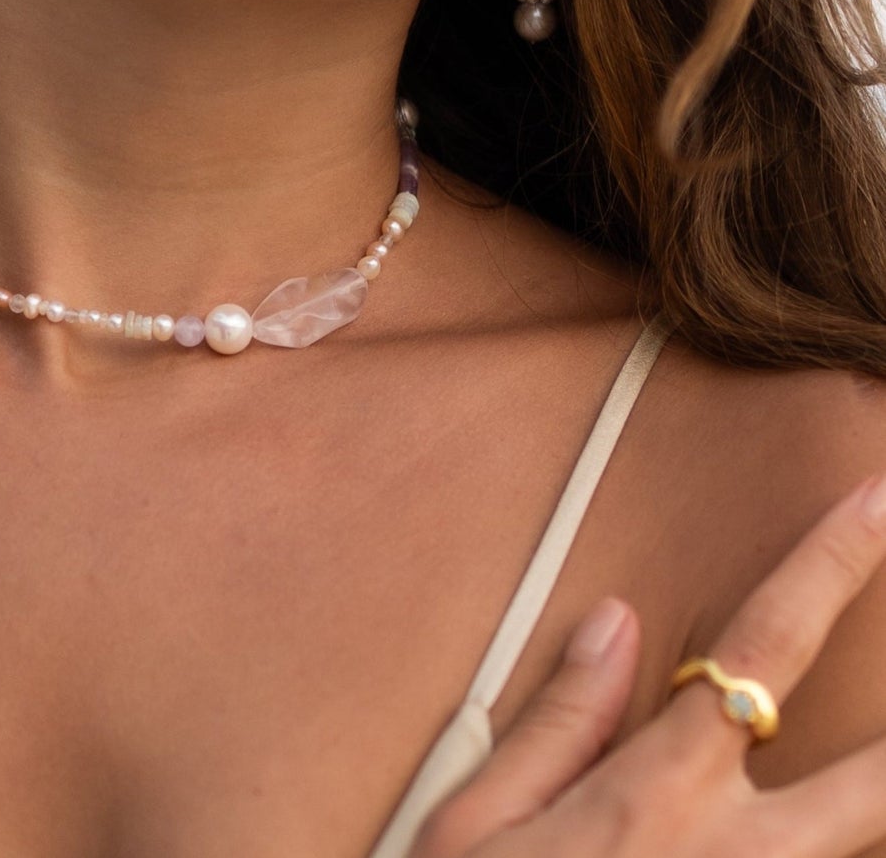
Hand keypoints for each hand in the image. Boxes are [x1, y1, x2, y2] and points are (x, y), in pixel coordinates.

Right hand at [414, 473, 885, 856]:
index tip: (878, 499)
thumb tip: (616, 617)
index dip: (830, 566)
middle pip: (878, 778)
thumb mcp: (477, 824)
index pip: (764, 648)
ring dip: (879, 801)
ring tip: (883, 768)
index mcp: (660, 793)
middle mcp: (737, 856)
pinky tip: (841, 832)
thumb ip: (559, 719)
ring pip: (865, 845)